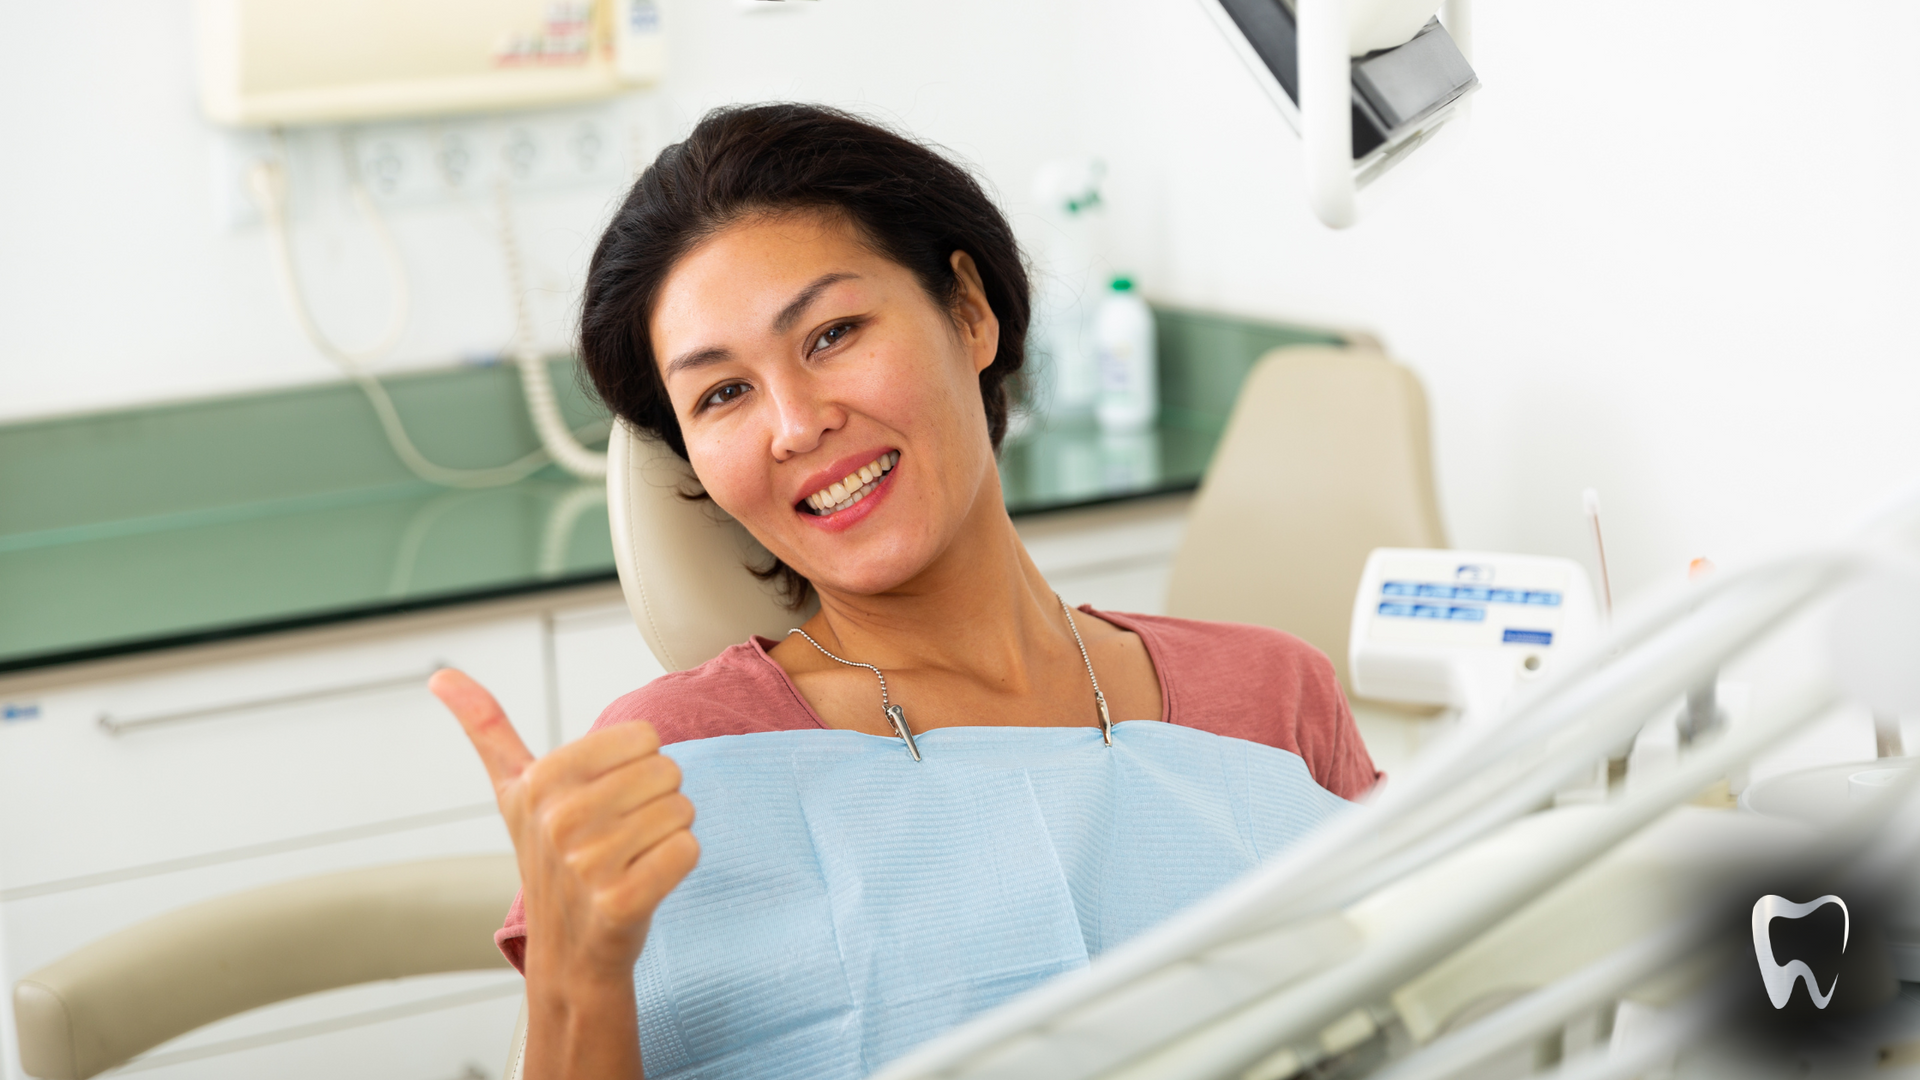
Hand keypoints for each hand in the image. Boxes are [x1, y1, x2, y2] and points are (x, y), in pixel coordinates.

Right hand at [430, 669, 699, 984]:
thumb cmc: (549, 857)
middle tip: (622, 835)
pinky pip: (688, 850)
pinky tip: (647, 882)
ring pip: (683, 810)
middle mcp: (559, 819)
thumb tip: (439, 674)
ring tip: (632, 859)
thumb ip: (486, 727)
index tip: (606, 799)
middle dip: (657, 800)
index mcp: (540, 780)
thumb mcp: (512, 792)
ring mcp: (588, 864)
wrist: (568, 951)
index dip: (637, 766)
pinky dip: (680, 863)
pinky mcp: (621, 903)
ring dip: (670, 833)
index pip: (644, 736)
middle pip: (667, 770)